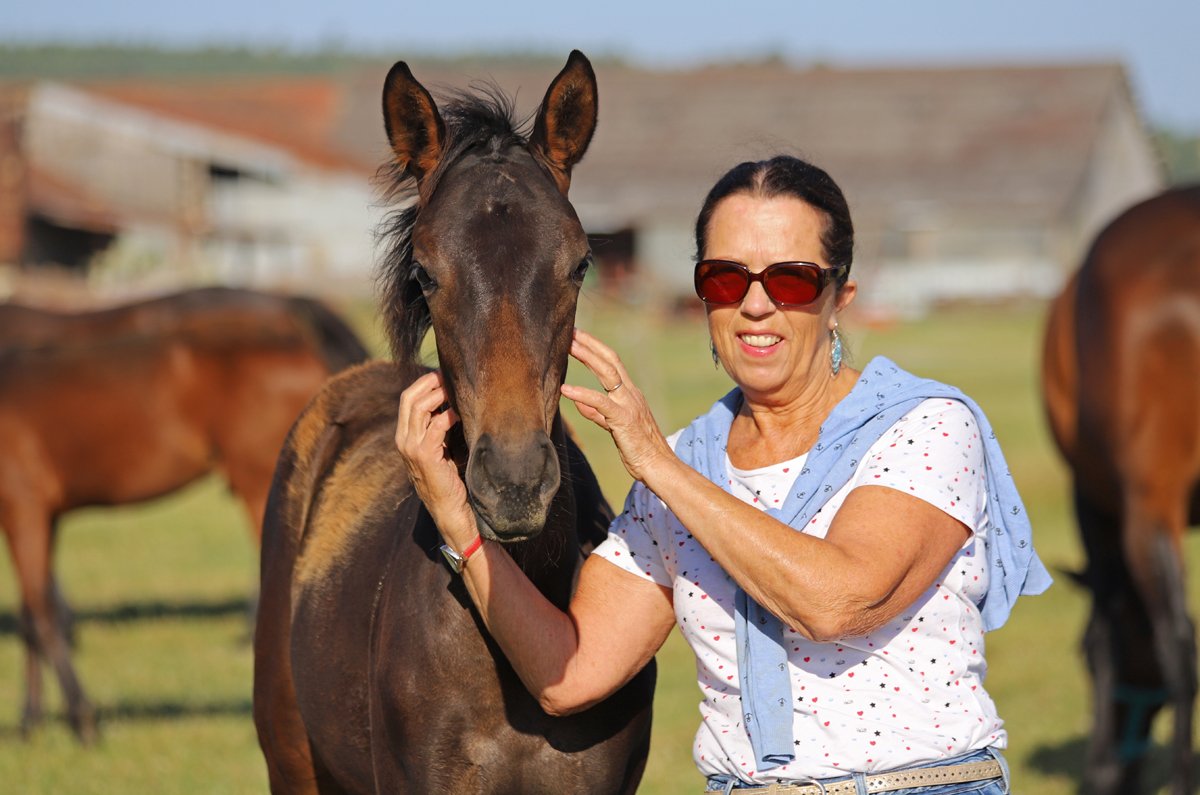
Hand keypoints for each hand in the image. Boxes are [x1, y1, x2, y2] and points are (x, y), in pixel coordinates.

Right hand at [395, 371, 475, 544]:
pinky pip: (436, 426)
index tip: (443, 373)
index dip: (424, 382)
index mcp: (404, 436)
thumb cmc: (450, 478)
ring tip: (456, 389)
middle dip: (430, 382)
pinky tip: (461, 413)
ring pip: (419, 408)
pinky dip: (449, 415)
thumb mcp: (440, 448)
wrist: (449, 510)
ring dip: (439, 395)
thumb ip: (438, 427)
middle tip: (451, 375)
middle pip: (409, 398)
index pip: (407, 398)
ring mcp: (411, 448)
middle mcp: (403, 440)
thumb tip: (452, 400)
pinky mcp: (425, 456)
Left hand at [560, 328, 673, 482]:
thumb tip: (578, 401)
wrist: (658, 466)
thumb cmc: (638, 449)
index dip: (594, 347)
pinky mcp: (624, 419)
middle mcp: (631, 394)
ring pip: (608, 373)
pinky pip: (601, 402)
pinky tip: (565, 389)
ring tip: (567, 346)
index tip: (576, 336)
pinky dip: (582, 394)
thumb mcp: (614, 427)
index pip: (612, 363)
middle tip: (569, 330)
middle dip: (589, 343)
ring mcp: (629, 404)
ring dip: (587, 357)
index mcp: (629, 394)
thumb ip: (597, 413)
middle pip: (610, 360)